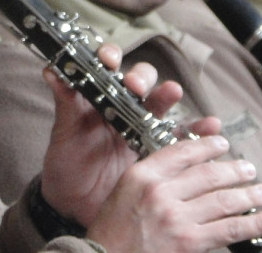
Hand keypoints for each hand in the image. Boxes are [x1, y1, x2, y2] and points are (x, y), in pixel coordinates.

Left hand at [41, 43, 213, 224]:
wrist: (75, 203)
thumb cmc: (66, 163)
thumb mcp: (63, 132)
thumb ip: (64, 103)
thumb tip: (51, 71)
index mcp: (97, 98)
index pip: (108, 68)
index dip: (111, 58)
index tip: (109, 60)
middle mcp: (122, 107)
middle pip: (140, 81)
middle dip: (141, 77)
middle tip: (136, 86)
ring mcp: (141, 127)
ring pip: (161, 104)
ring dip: (169, 95)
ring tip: (174, 92)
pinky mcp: (157, 151)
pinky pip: (181, 138)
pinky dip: (198, 131)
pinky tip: (210, 126)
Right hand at [86, 136, 261, 252]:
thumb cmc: (112, 230)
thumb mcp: (124, 191)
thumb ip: (152, 177)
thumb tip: (189, 167)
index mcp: (141, 175)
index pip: (182, 152)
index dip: (207, 145)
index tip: (222, 143)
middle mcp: (159, 192)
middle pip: (207, 174)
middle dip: (235, 170)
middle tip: (249, 168)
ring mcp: (175, 218)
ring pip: (223, 200)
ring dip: (250, 194)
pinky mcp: (189, 242)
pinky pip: (230, 229)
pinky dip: (256, 223)